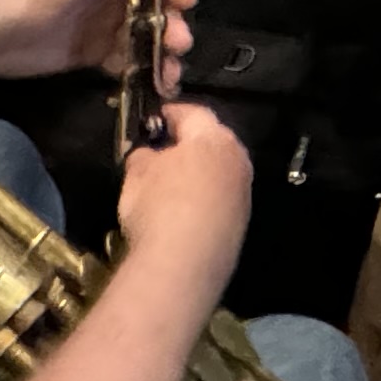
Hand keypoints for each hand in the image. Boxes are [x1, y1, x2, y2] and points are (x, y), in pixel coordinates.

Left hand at [0, 0, 202, 84]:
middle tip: (177, 47)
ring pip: (142, 35)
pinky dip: (140, 69)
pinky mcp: (88, 53)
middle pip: (153, 5)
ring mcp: (99, 25)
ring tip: (169, 76)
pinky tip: (152, 85)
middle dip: (171, 24)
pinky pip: (123, 59)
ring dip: (160, 52)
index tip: (187, 3)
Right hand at [112, 94, 251, 289]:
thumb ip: (143, 156)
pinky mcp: (241, 225)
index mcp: (214, 139)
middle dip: (189, 144)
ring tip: (170, 186)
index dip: (172, 113)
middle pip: (213, 142)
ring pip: (220, 174)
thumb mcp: (137, 174)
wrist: (182, 266)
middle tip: (163, 151)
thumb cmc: (158, 208)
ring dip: (199, 175)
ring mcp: (243, 194)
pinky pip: (220, 202)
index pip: (194, 113)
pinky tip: (183, 216)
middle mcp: (237, 161)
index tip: (156, 117)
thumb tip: (148, 155)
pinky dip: (204, 202)